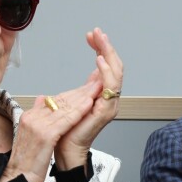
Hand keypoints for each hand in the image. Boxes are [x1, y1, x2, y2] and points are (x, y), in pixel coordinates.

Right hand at [0, 79, 99, 181]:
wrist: (19, 176)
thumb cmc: (26, 160)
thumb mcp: (29, 134)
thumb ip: (37, 116)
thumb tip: (42, 99)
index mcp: (29, 116)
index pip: (53, 101)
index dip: (71, 94)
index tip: (84, 90)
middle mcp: (33, 118)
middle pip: (59, 101)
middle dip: (79, 92)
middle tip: (94, 84)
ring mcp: (38, 125)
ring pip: (64, 108)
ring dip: (82, 98)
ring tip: (95, 90)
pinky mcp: (46, 135)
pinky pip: (66, 120)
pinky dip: (78, 111)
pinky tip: (88, 104)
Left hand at [54, 28, 122, 170]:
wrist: (65, 149)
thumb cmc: (66, 130)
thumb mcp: (72, 101)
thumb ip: (82, 88)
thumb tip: (89, 74)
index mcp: (101, 94)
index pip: (106, 65)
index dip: (101, 48)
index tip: (91, 35)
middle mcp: (109, 98)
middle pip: (115, 66)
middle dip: (106, 47)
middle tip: (97, 32)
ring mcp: (109, 104)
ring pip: (116, 73)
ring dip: (108, 54)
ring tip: (100, 41)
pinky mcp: (105, 111)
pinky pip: (110, 87)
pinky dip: (106, 72)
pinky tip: (99, 60)